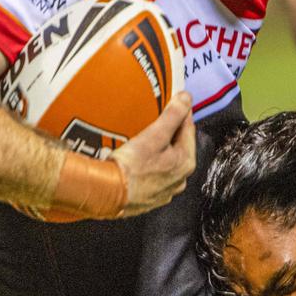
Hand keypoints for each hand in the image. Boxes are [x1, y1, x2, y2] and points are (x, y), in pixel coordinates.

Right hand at [109, 91, 196, 216]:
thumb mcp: (154, 136)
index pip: (188, 128)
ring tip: (144, 137)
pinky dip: (150, 163)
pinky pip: (154, 173)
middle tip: (156, 117)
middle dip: (169, 130)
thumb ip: (172, 116)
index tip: (175, 100)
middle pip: (178, 145)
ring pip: (166, 160)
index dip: (181, 111)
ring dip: (159, 147)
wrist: (106, 195)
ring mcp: (166, 189)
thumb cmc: (130, 169)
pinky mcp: (151, 196)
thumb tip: (186, 99)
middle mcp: (180, 178)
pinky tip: (137, 158)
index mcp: (186, 162)